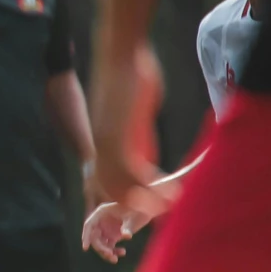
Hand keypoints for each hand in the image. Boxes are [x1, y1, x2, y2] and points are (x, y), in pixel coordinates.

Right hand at [81, 200, 149, 262]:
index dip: (86, 236)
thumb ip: (127, 226)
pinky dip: (114, 252)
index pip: (89, 225)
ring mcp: (107, 230)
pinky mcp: (114, 236)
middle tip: (109, 254)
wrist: (145, 209)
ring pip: (102, 244)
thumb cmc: (138, 208)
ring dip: (106, 253)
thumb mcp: (132, 216)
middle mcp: (101, 222)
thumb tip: (126, 236)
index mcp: (101, 213)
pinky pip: (110, 247)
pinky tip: (122, 252)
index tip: (86, 247)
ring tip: (115, 259)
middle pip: (95, 238)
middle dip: (101, 248)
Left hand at [89, 44, 170, 220]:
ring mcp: (106, 143)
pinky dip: (151, 188)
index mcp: (104, 144)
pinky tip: (170, 194)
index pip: (105, 182)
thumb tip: (147, 157)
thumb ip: (138, 138)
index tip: (140, 213)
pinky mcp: (117, 136)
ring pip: (120, 187)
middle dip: (132, 209)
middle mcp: (100, 147)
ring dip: (145, 203)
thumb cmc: (132, 78)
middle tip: (157, 218)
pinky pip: (133, 173)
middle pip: (109, 190)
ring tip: (168, 210)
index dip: (122, 200)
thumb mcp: (134, 115)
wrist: (122, 54)